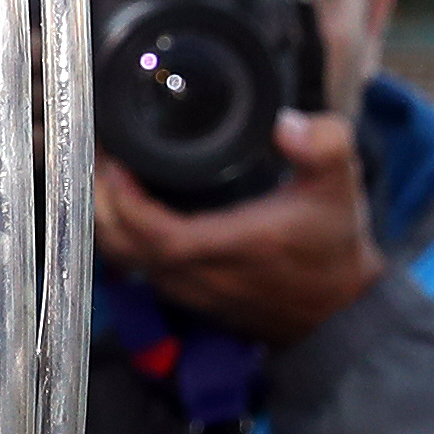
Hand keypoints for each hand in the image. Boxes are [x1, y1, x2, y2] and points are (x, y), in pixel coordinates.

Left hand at [94, 114, 381, 345]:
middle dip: (98, 200)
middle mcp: (197, 274)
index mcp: (228, 247)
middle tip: (93, 154)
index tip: (112, 159)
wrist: (339, 310)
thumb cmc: (334, 246)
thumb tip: (286, 124)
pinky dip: (119, 233)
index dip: (123, 198)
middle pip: (119, 244)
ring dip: (103, 216)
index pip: (153, 232)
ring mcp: (185, 288)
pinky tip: (119, 200)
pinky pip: (134, 264)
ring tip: (100, 171)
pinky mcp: (183, 293)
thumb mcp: (340, 187)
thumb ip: (324, 147)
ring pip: (121, 257)